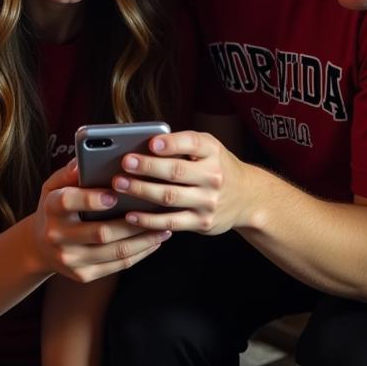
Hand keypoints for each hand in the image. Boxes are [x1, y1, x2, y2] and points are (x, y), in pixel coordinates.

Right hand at [32, 159, 170, 282]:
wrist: (41, 246)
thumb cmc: (56, 207)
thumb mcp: (54, 185)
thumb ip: (69, 172)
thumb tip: (84, 160)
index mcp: (51, 209)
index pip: (68, 202)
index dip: (91, 199)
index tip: (114, 194)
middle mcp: (58, 237)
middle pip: (99, 232)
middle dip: (131, 223)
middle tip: (155, 212)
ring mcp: (71, 260)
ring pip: (114, 252)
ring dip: (142, 241)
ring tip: (164, 228)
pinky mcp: (83, 275)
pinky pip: (116, 266)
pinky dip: (138, 254)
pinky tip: (153, 242)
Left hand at [112, 130, 254, 234]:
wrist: (247, 197)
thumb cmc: (216, 167)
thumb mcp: (208, 148)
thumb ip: (182, 145)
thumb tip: (144, 145)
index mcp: (212, 151)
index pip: (192, 144)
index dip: (171, 143)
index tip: (151, 142)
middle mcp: (213, 176)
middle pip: (176, 171)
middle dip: (147, 167)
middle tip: (124, 163)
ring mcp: (208, 201)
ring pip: (170, 197)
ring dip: (141, 191)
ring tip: (120, 185)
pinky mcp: (202, 222)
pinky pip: (171, 222)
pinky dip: (149, 220)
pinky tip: (131, 215)